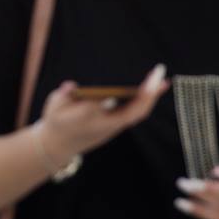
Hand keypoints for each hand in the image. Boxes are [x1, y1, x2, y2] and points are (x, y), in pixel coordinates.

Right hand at [37, 64, 169, 163]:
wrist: (57, 145)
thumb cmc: (57, 121)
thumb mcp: (56, 108)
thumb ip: (65, 96)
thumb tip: (72, 87)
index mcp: (97, 122)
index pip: (122, 110)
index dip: (136, 96)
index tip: (146, 81)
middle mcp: (109, 125)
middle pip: (136, 111)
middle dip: (150, 93)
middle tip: (160, 72)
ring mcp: (113, 126)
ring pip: (137, 112)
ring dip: (151, 96)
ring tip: (162, 79)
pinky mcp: (114, 124)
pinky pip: (134, 112)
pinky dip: (145, 99)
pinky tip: (151, 87)